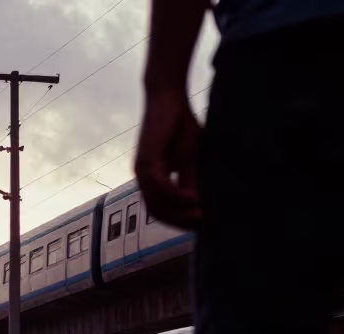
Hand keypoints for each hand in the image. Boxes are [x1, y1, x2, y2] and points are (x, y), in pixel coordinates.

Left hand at [135, 88, 201, 229]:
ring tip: (199, 216)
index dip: (178, 221)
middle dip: (179, 221)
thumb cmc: (179, 126)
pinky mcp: (147, 159)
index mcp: (150, 180)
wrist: (168, 97)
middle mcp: (142, 178)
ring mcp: (142, 169)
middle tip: (201, 226)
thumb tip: (197, 204)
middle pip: (157, 211)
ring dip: (178, 212)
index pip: (160, 209)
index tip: (199, 226)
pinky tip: (193, 199)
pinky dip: (176, 195)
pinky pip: (160, 185)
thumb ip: (189, 181)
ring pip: (157, 202)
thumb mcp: (189, 159)